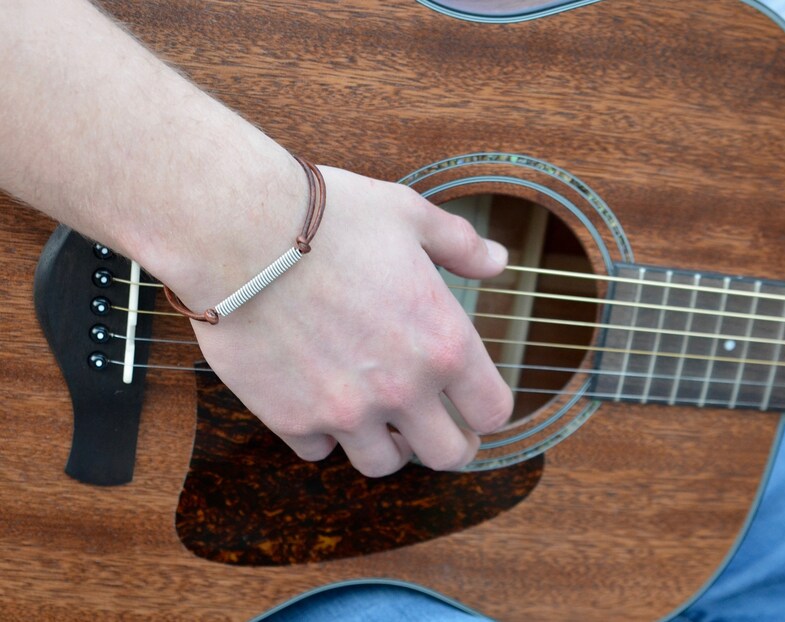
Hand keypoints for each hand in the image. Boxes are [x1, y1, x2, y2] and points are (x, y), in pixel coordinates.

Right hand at [189, 166, 513, 476]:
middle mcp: (401, 388)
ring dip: (387, 444)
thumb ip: (462, 246)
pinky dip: (322, 433)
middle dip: (449, 443)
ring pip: (382, 463)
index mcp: (443, 342)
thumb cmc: (329, 218)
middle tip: (435, 426)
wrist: (239, 231)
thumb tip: (499, 261)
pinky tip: (317, 399)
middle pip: (447, 455)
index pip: (493, 411)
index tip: (473, 403)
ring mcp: (344, 411)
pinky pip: (317, 451)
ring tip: (378, 416)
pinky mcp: (290, 418)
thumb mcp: (410, 215)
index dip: (487, 410)